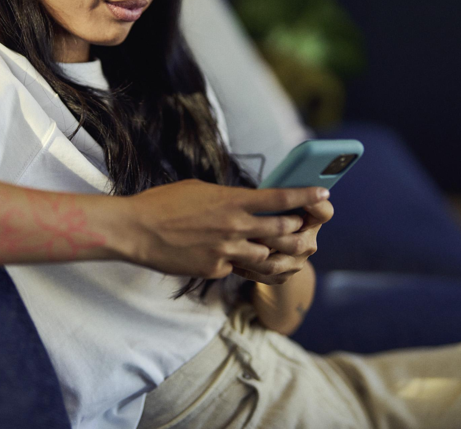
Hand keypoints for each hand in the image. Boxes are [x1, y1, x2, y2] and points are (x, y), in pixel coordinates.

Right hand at [124, 178, 329, 279]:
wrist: (137, 230)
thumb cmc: (164, 203)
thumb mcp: (201, 190)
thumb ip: (228, 197)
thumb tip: (245, 202)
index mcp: (232, 200)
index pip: (280, 199)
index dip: (306, 195)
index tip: (323, 192)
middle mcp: (235, 226)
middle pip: (283, 231)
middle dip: (298, 229)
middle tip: (301, 227)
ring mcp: (226, 251)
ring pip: (266, 256)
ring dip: (273, 251)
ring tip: (272, 247)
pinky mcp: (215, 270)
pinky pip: (236, 269)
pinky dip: (237, 263)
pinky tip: (227, 257)